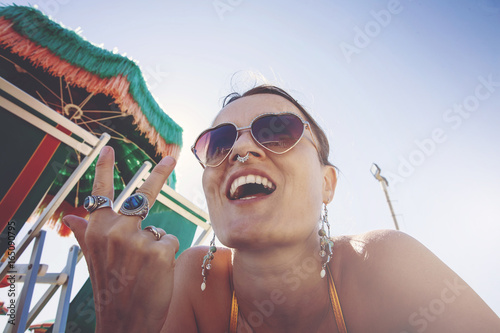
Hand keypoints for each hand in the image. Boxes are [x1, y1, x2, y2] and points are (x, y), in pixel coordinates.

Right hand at [64, 146, 179, 332]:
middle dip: (159, 175)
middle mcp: (115, 230)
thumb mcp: (93, 259)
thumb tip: (71, 217)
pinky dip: (167, 255)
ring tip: (142, 269)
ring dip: (155, 246)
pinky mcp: (160, 250)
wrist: (125, 320)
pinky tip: (154, 272)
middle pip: (142, 196)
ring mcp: (138, 239)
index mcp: (98, 230)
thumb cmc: (111, 287)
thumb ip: (86, 234)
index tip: (107, 147)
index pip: (101, 192)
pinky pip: (170, 241)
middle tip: (171, 157)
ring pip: (157, 229)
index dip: (104, 168)